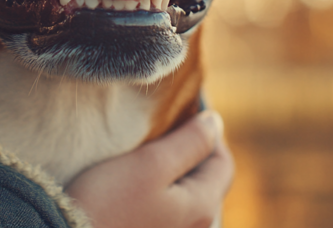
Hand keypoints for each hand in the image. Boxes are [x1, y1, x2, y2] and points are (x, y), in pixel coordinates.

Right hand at [67, 110, 233, 227]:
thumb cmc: (109, 202)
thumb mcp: (152, 163)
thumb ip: (190, 142)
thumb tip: (216, 123)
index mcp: (203, 206)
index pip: (223, 161)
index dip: (208, 133)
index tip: (178, 115)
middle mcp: (195, 226)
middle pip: (206, 178)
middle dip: (189, 150)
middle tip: (160, 130)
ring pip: (184, 192)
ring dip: (171, 168)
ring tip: (145, 152)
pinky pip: (165, 206)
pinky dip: (158, 187)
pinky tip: (134, 181)